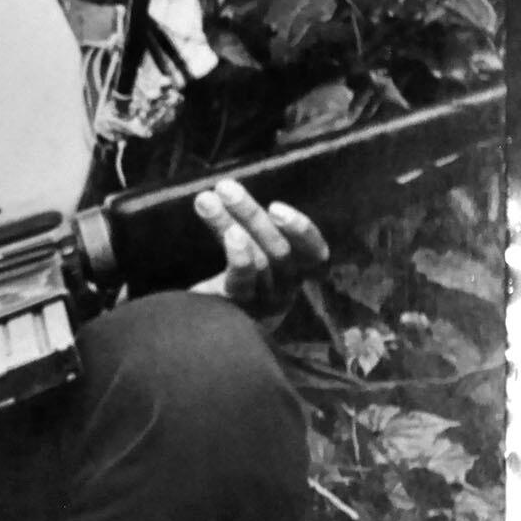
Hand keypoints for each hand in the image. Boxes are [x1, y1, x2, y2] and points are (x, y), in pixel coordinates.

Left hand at [191, 179, 328, 314]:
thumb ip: (247, 230)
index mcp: (294, 274)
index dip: (302, 231)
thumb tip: (228, 191)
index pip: (314, 254)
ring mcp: (264, 304)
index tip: (277, 207)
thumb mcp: (249, 257)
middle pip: (278, 251)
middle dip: (251, 214)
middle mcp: (285, 290)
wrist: (209, 333)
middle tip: (226, 187)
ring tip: (207, 199)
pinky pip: (244, 283)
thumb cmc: (235, 287)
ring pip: (258, 261)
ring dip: (230, 224)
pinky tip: (230, 234)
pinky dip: (240, 256)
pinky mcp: (241, 313)